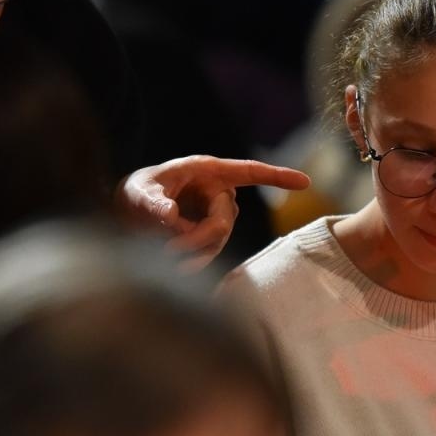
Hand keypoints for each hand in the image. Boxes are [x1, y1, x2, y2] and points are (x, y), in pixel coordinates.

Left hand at [118, 156, 310, 270]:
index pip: (249, 172)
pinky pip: (212, 251)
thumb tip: (169, 215)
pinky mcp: (211, 235)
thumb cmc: (136, 193)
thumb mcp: (138, 193)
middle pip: (223, 220)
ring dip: (193, 251)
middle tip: (167, 249)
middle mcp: (217, 191)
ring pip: (218, 239)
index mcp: (207, 171)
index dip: (277, 177)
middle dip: (197, 238)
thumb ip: (151, 202)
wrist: (129, 214)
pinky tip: (175, 265)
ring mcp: (217, 214)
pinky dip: (194, 260)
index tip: (305, 183)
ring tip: (162, 254)